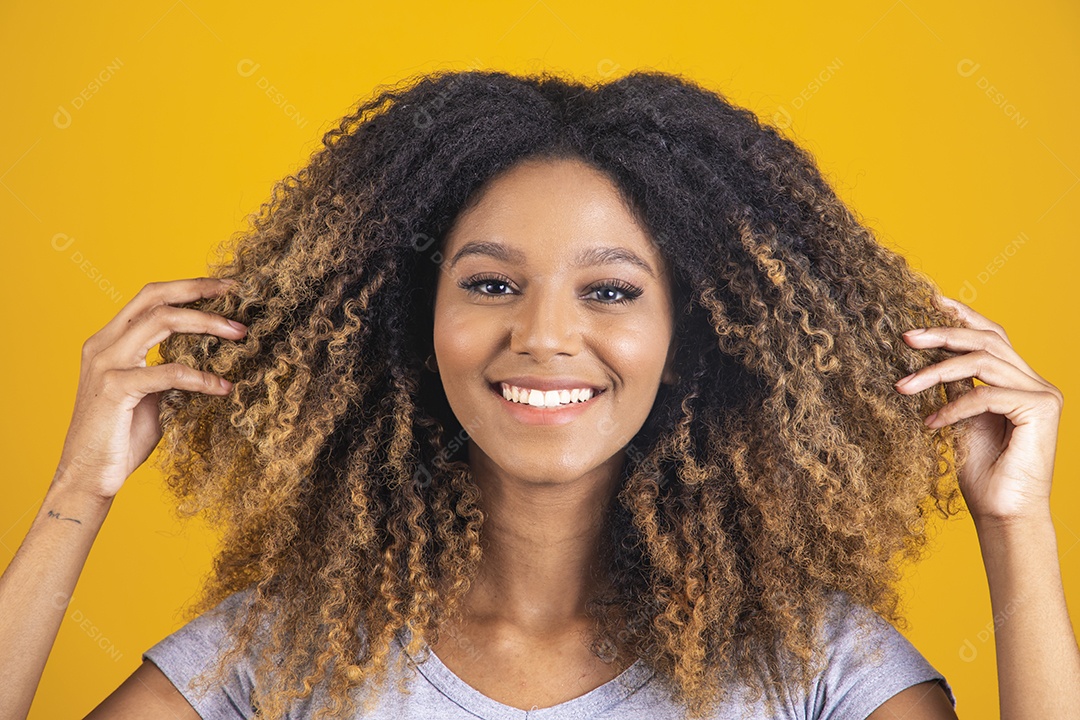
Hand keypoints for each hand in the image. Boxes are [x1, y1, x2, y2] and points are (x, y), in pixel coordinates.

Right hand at [52, 278, 246, 499]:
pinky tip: (222, 387)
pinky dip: (201, 377)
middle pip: (155, 297)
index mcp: (109, 341)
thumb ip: (168, 373)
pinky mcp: (116, 388)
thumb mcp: (150, 396)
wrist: (89, 477)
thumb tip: (204, 360)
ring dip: (206, 323)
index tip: (225, 287)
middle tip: (235, 294)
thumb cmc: (120, 438)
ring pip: (162, 321)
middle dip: (198, 290)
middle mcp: (103, 345)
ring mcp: (106, 364)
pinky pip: (169, 372)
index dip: (187, 286)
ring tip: (240, 333)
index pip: (149, 297)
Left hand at [893, 296, 1062, 524]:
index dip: (962, 314)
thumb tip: (924, 354)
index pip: (992, 335)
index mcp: (1018, 379)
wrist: (1001, 514)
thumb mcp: (958, 418)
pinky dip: (952, 407)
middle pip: (987, 339)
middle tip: (904, 337)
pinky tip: (930, 424)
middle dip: (942, 333)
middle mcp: (1035, 381)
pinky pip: (986, 395)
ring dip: (936, 372)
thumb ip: (953, 386)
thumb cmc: (980, 471)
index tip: (929, 301)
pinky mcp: (1041, 410)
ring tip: (902, 386)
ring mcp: (1042, 394)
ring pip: (983, 362)